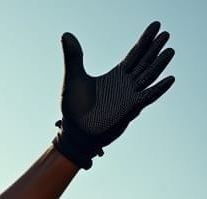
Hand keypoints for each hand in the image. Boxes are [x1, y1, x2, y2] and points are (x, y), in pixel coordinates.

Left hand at [54, 21, 175, 168]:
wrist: (75, 135)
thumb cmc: (73, 110)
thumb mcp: (73, 79)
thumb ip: (73, 57)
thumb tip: (66, 35)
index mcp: (115, 77)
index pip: (134, 54)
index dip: (145, 41)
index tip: (155, 26)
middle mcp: (125, 85)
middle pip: (144, 62)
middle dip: (154, 49)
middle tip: (165, 34)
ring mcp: (129, 97)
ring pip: (148, 77)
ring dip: (159, 65)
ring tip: (169, 51)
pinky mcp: (130, 110)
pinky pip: (148, 97)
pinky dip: (158, 89)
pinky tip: (169, 79)